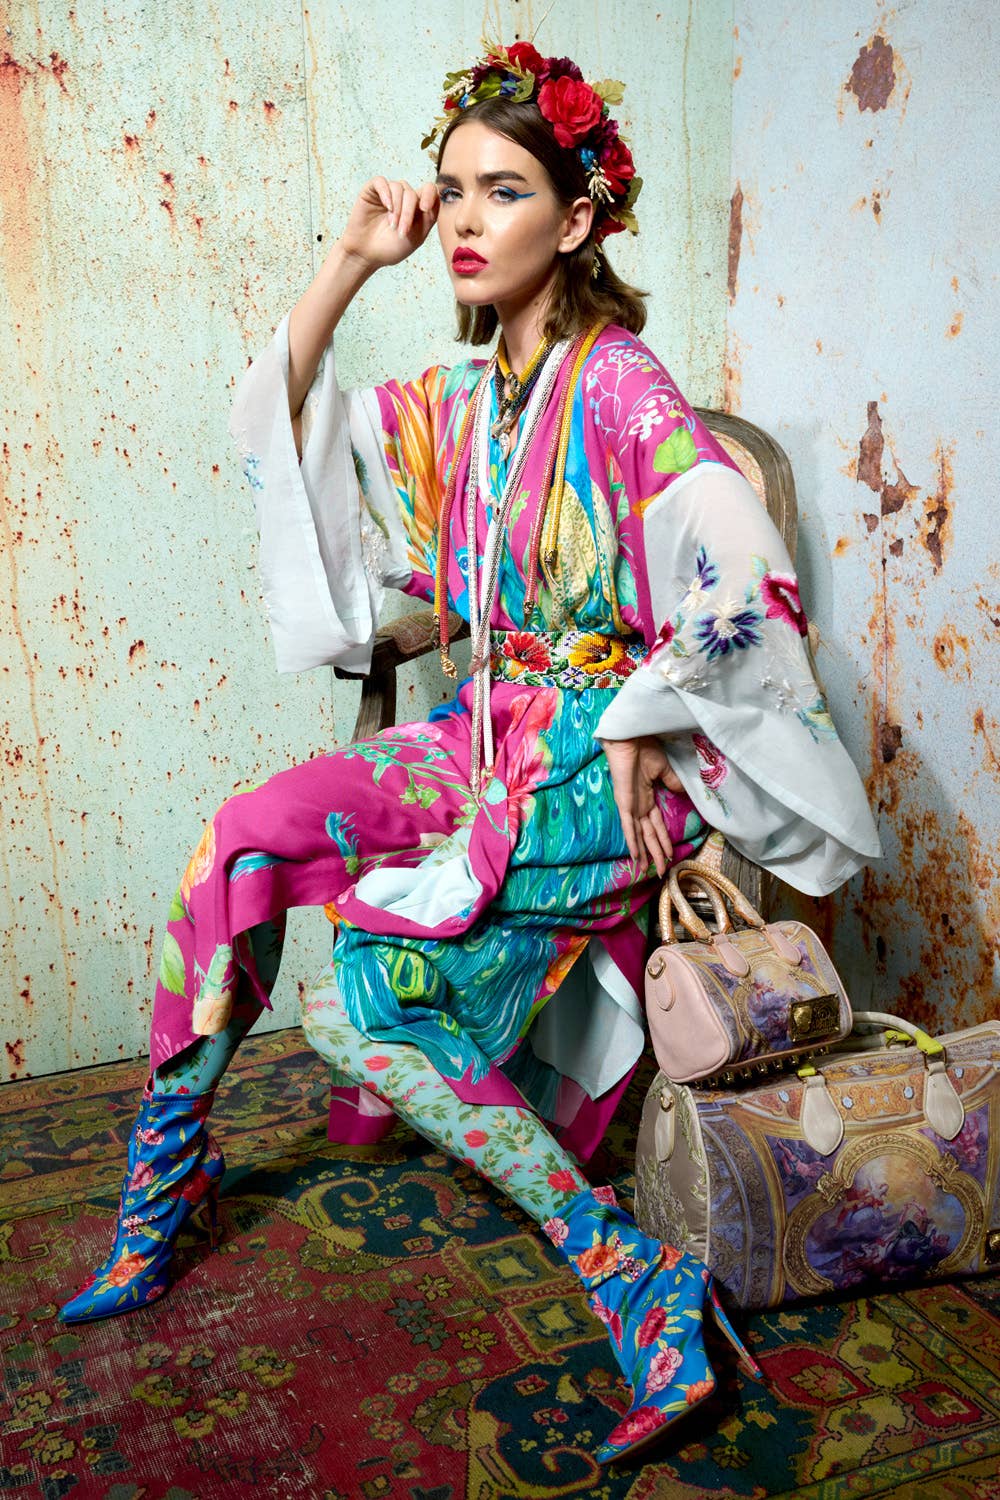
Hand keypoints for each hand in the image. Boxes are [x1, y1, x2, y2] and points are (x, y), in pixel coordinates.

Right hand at [339, 176, 439, 269]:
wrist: (367, 255)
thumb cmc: (391, 248)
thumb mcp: (417, 236)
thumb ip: (430, 217)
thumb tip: (436, 195)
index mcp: (416, 207)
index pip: (429, 190)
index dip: (430, 194)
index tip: (425, 209)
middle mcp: (403, 198)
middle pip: (412, 193)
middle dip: (409, 212)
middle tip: (402, 231)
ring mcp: (387, 193)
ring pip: (399, 187)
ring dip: (397, 208)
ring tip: (392, 226)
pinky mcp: (371, 191)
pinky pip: (381, 182)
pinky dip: (386, 193)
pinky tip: (387, 207)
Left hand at [599, 735, 683, 877]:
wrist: (630, 736)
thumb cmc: (644, 748)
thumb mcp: (663, 769)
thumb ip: (671, 783)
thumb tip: (683, 794)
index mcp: (647, 797)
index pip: (656, 825)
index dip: (663, 840)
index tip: (671, 854)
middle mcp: (639, 805)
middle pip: (649, 835)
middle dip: (656, 854)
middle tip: (660, 872)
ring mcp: (630, 805)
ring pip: (639, 835)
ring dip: (645, 854)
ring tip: (648, 871)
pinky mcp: (624, 802)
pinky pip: (628, 826)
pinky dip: (632, 842)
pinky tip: (635, 856)